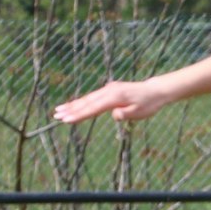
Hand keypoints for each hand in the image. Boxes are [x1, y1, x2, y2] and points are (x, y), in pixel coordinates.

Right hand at [52, 79, 171, 124]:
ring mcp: (108, 89)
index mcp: (114, 97)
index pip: (93, 108)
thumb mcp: (140, 112)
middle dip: (70, 109)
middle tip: (56, 115)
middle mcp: (109, 91)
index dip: (79, 115)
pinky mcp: (110, 90)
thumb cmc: (149, 104)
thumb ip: (126, 114)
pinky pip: (93, 97)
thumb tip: (113, 115)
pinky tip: (74, 105)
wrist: (155, 91)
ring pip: (88, 98)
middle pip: (86, 102)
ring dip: (73, 105)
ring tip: (59, 110)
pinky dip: (82, 101)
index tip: (66, 120)